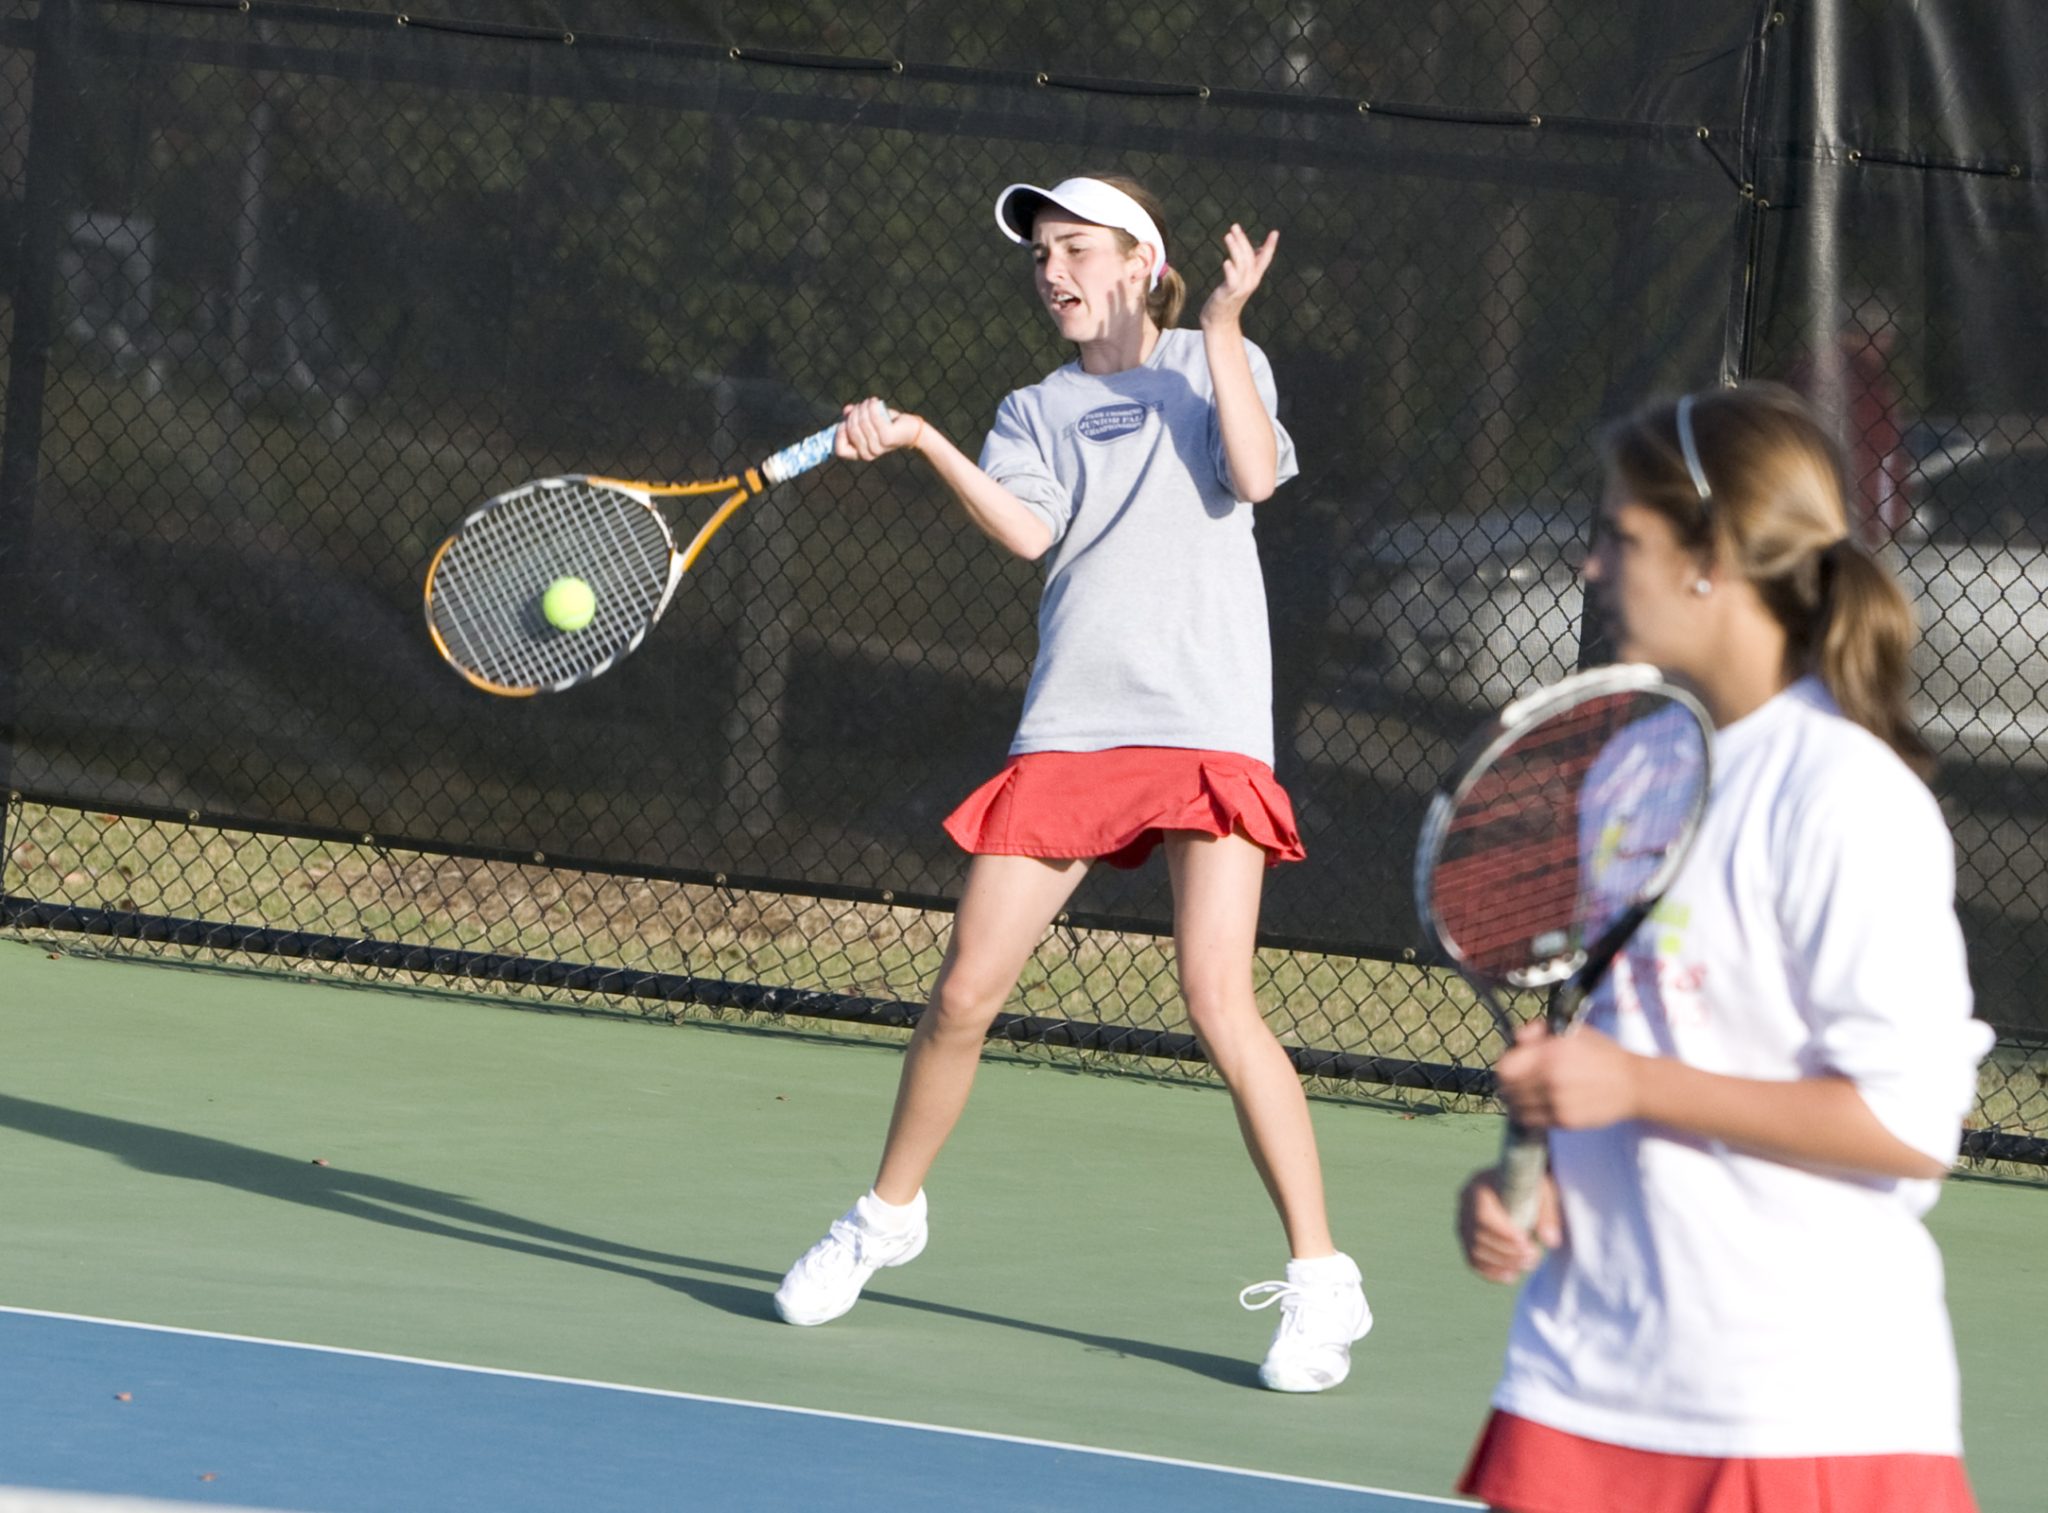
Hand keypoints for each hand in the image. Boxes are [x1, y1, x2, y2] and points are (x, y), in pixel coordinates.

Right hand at [835, 398, 924, 462]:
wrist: (911, 430)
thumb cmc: (887, 425)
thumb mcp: (867, 420)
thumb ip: (854, 417)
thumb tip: (847, 410)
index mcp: (860, 454)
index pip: (840, 450)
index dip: (840, 433)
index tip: (846, 421)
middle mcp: (868, 454)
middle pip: (850, 430)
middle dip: (854, 413)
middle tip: (862, 405)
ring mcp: (878, 447)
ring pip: (861, 422)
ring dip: (864, 407)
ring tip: (869, 402)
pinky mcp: (887, 438)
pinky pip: (873, 418)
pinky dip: (872, 406)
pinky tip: (875, 401)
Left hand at [1199, 223, 1279, 328]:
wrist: (1219, 321)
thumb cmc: (1228, 298)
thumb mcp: (1240, 280)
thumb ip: (1249, 265)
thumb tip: (1257, 249)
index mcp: (1254, 278)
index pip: (1265, 259)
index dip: (1270, 246)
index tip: (1275, 232)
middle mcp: (1250, 282)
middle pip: (1250, 258)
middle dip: (1243, 241)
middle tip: (1235, 226)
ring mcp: (1240, 288)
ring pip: (1241, 265)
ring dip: (1235, 249)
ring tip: (1228, 236)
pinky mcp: (1228, 293)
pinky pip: (1232, 280)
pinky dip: (1230, 271)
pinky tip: (1226, 261)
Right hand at [1457, 1166, 1560, 1282]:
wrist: (1515, 1182)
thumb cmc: (1528, 1184)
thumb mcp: (1542, 1191)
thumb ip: (1547, 1214)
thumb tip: (1550, 1241)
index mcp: (1478, 1185)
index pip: (1482, 1214)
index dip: (1502, 1232)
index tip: (1526, 1242)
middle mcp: (1464, 1203)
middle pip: (1478, 1235)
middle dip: (1507, 1251)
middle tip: (1535, 1256)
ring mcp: (1462, 1222)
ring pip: (1475, 1250)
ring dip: (1503, 1263)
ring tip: (1529, 1264)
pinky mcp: (1466, 1238)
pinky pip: (1472, 1259)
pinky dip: (1490, 1271)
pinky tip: (1511, 1276)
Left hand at [1495, 1020, 1642, 1131]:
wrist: (1632, 1083)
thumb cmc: (1601, 1052)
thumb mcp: (1572, 1030)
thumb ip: (1539, 1030)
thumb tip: (1516, 1039)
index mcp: (1550, 1054)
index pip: (1505, 1068)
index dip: (1505, 1064)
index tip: (1514, 1062)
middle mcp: (1550, 1079)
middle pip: (1507, 1088)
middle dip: (1508, 1083)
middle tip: (1516, 1080)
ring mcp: (1556, 1103)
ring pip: (1515, 1107)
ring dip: (1515, 1100)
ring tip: (1524, 1094)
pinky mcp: (1564, 1121)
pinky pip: (1531, 1120)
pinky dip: (1527, 1113)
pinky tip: (1535, 1106)